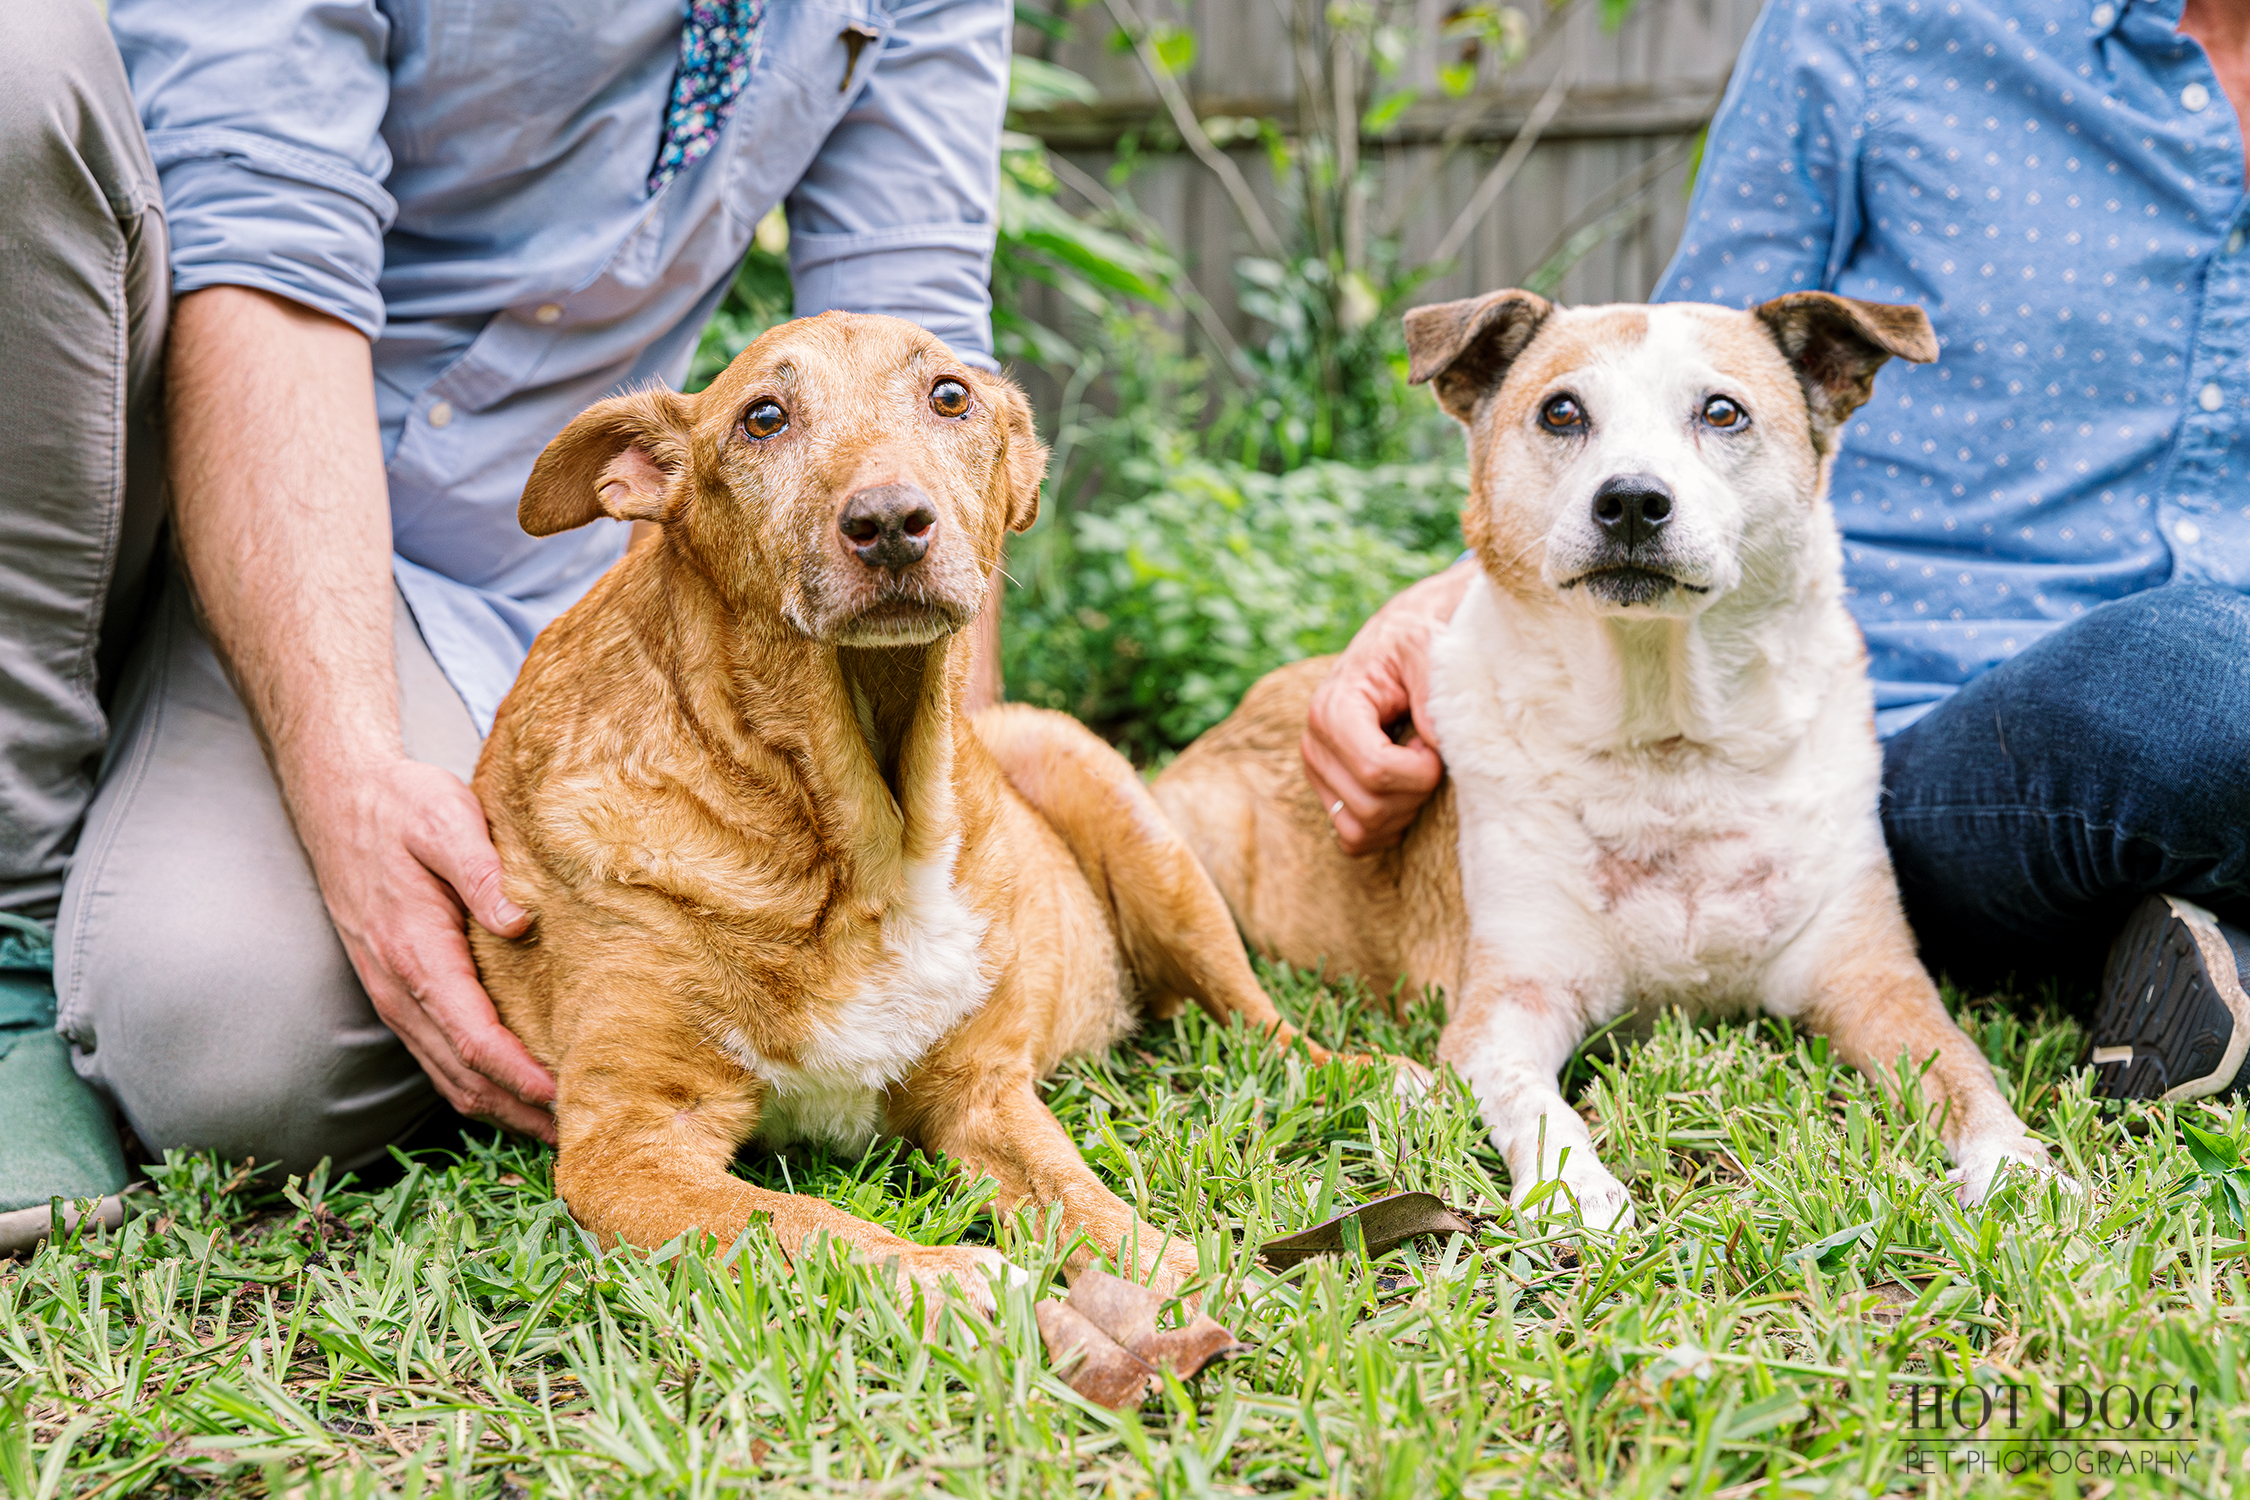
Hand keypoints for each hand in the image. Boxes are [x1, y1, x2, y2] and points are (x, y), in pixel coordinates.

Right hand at [295, 757, 556, 1140]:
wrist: (337, 800)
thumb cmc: (400, 807)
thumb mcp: (444, 819)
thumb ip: (481, 871)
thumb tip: (522, 922)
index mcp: (416, 953)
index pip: (475, 1038)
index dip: (522, 1076)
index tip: (569, 1096)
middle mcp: (399, 989)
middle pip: (464, 1076)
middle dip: (521, 1111)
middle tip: (584, 1130)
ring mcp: (394, 997)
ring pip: (449, 1078)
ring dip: (503, 1108)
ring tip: (560, 1127)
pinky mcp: (398, 993)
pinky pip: (439, 1058)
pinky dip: (480, 1085)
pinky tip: (519, 1091)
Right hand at [1301, 560, 1473, 852]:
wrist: (1399, 642)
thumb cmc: (1416, 644)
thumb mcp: (1428, 648)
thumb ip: (1434, 688)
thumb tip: (1436, 745)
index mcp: (1332, 709)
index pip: (1376, 770)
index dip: (1420, 772)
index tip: (1435, 744)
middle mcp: (1314, 744)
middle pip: (1371, 806)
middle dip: (1415, 792)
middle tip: (1430, 754)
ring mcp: (1317, 772)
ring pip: (1361, 829)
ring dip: (1403, 810)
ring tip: (1416, 769)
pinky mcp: (1327, 792)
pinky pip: (1353, 839)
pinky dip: (1386, 828)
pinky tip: (1405, 794)